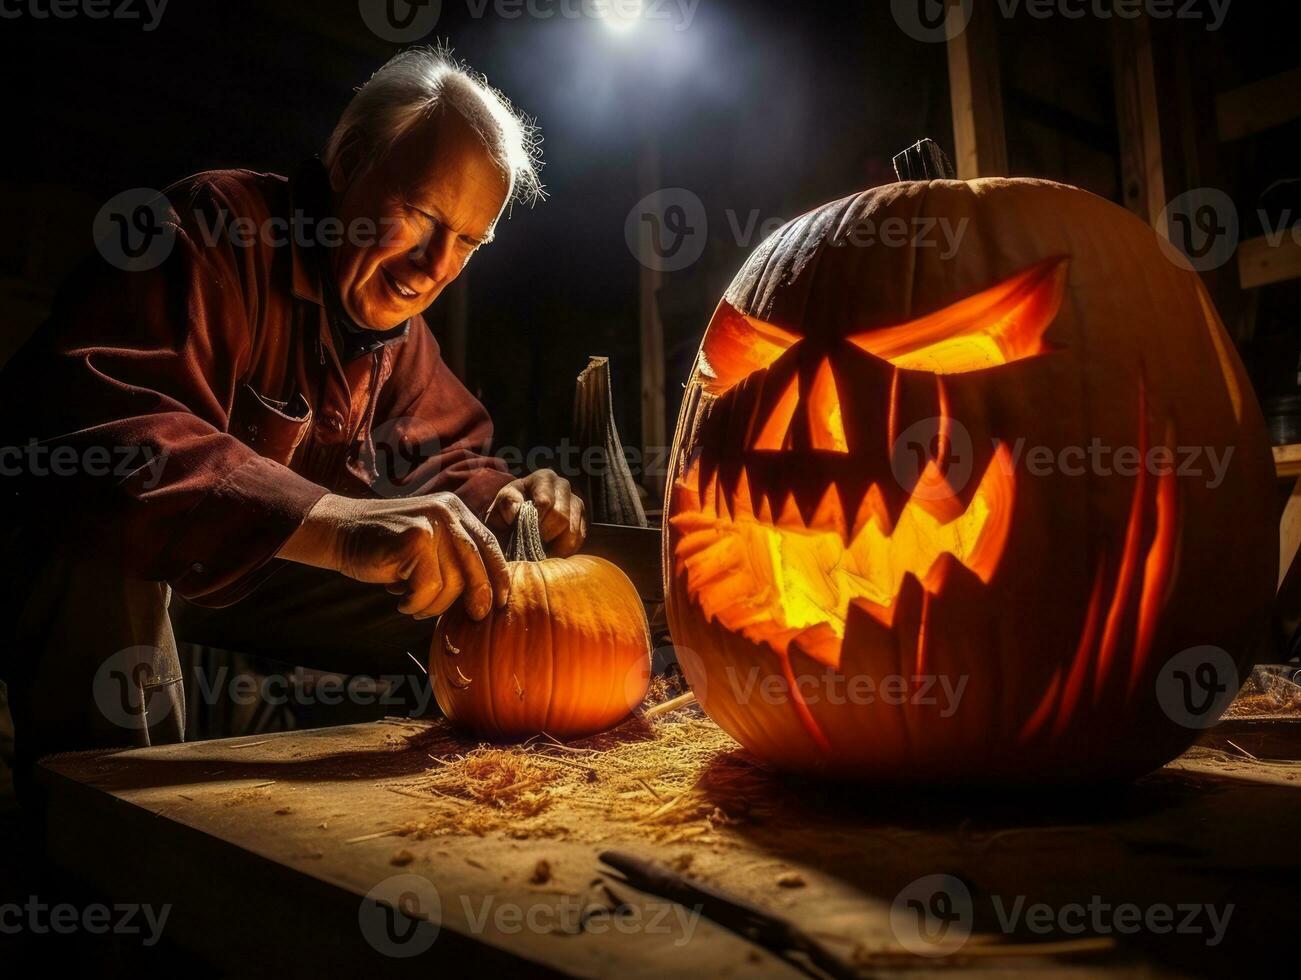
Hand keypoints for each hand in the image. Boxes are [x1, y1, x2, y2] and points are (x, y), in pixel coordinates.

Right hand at [278, 493, 509, 620]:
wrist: (340, 532)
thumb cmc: (386, 549)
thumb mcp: (428, 544)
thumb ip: (454, 558)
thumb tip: (488, 598)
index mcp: (456, 510)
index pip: (490, 545)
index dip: (500, 576)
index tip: (502, 602)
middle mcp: (448, 511)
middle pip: (477, 566)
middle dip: (478, 597)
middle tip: (475, 616)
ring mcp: (431, 523)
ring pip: (451, 583)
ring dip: (432, 604)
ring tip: (412, 601)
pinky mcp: (414, 539)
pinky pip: (427, 588)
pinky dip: (413, 603)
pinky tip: (398, 596)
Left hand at [488, 469, 586, 556]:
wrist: (514, 523)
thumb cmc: (506, 514)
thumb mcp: (498, 508)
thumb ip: (506, 506)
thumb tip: (516, 512)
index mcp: (544, 478)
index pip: (545, 501)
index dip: (535, 522)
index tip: (523, 533)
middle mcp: (564, 486)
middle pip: (561, 516)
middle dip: (545, 535)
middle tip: (531, 544)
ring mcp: (576, 503)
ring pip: (572, 531)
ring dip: (556, 545)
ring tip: (540, 549)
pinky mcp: (582, 520)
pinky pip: (579, 539)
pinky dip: (565, 549)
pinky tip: (551, 550)